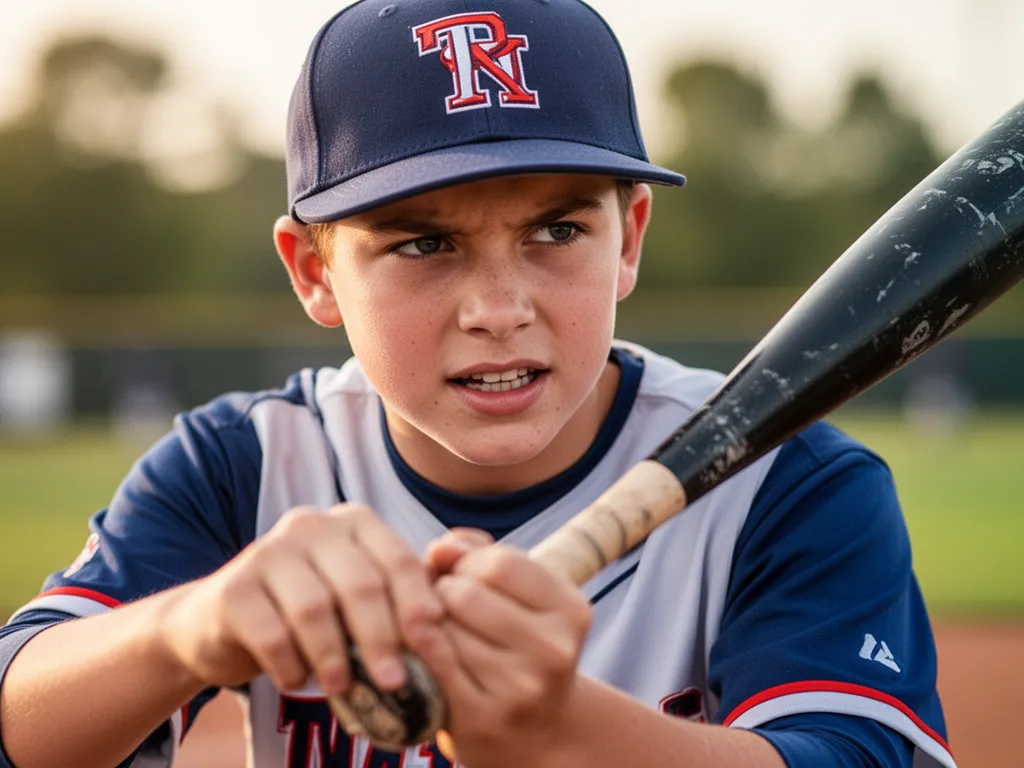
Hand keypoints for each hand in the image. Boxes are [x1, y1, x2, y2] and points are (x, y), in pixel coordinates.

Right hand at [156, 504, 444, 696]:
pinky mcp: (233, 587)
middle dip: (382, 638)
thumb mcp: (358, 596)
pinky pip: (271, 633)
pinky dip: (290, 665)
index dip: (417, 604)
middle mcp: (312, 525)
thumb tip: (444, 626)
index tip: (429, 646)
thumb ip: (400, 599)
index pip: (397, 559)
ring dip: (336, 656)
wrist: (225, 621)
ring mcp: (268, 551)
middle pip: (360, 583)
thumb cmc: (312, 611)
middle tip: (395, 682)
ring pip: (315, 608)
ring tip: (344, 688)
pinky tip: (297, 680)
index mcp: (354, 523)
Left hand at [423, 531, 592, 766]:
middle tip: (445, 602)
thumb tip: (441, 548)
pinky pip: (432, 665)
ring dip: (429, 621)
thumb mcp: (518, 591)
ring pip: (444, 628)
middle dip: (443, 590)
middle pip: (467, 594)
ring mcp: (520, 690)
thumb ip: (477, 551)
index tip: (462, 573)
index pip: (500, 563)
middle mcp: (554, 651)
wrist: (535, 729)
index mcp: (571, 610)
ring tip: (441, 628)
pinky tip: (427, 649)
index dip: (467, 561)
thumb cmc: (516, 641)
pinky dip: (420, 650)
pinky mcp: (483, 718)